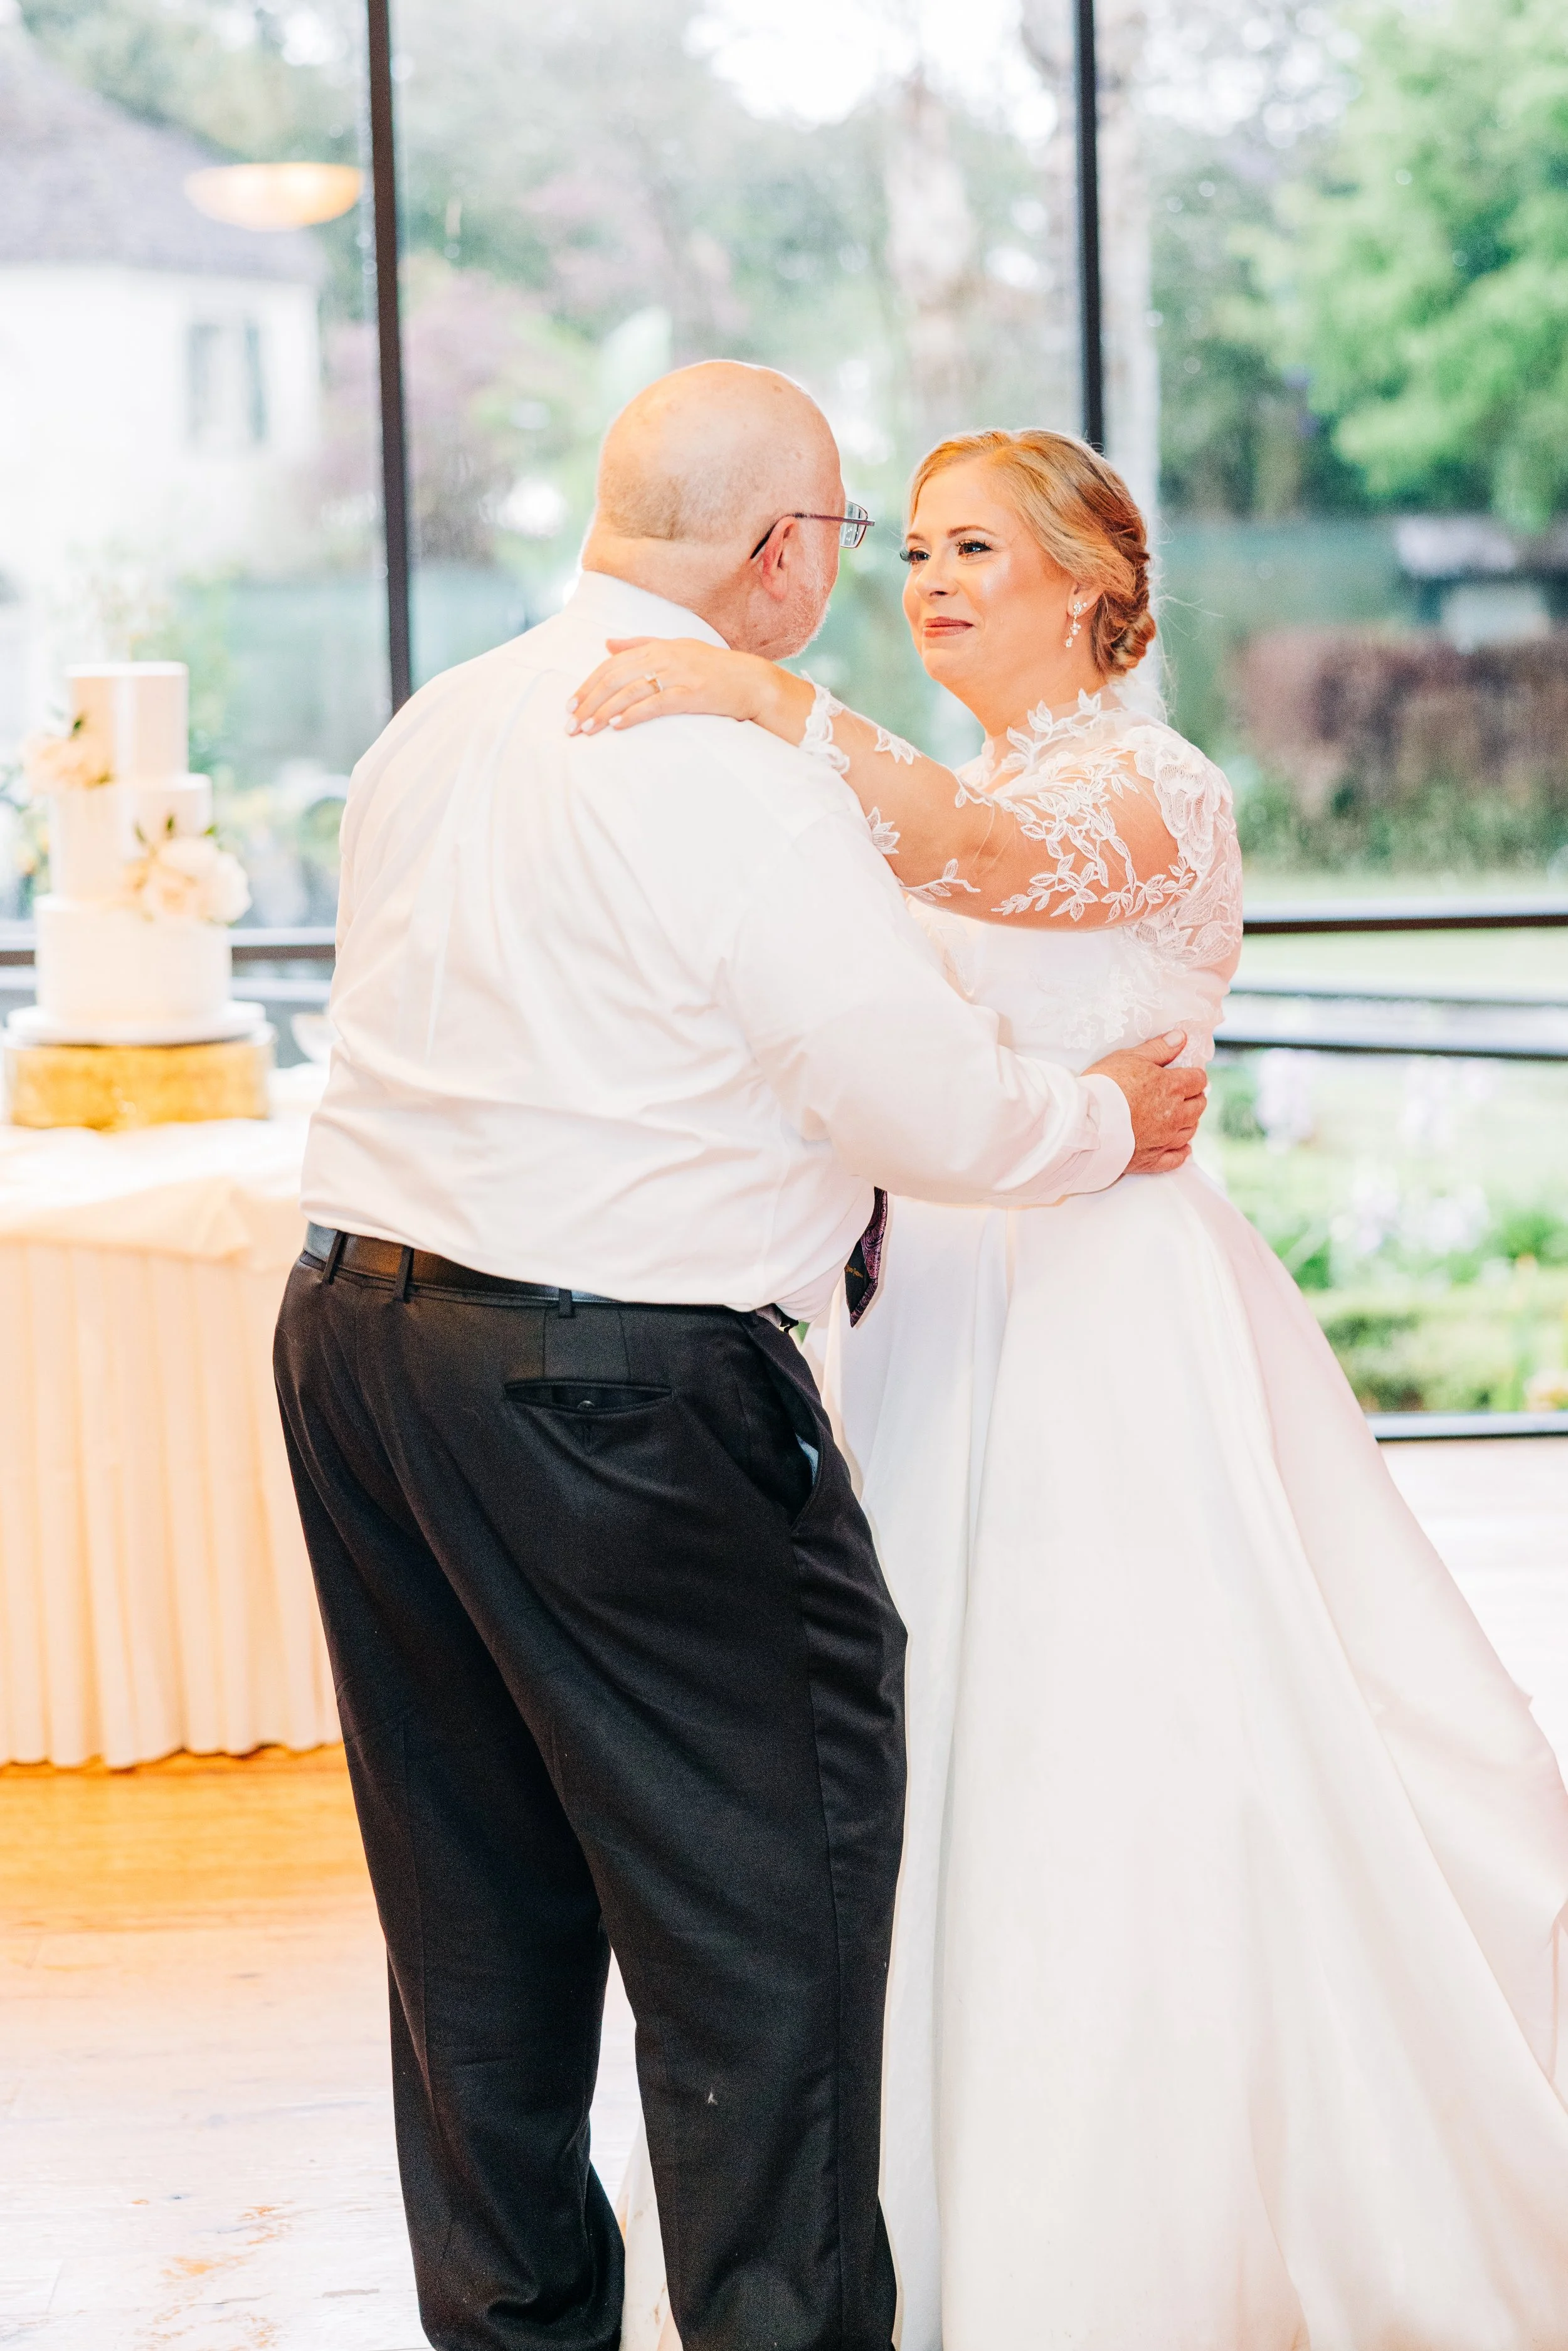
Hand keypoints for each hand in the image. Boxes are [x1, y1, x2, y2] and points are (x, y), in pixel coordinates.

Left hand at [567, 637, 772, 734]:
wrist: (751, 681)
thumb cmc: (712, 667)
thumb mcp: (675, 648)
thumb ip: (639, 645)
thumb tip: (606, 643)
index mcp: (657, 647)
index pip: (611, 665)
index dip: (587, 685)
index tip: (570, 705)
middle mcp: (664, 657)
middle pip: (614, 678)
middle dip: (589, 702)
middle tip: (570, 725)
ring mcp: (678, 675)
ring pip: (630, 692)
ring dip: (604, 712)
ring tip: (587, 730)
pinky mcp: (692, 694)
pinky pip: (656, 703)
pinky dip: (634, 714)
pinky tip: (617, 725)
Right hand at [1087, 1031, 1207, 1173]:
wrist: (1084, 1122)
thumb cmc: (1104, 1085)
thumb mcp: (1129, 1057)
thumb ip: (1158, 1048)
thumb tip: (1180, 1037)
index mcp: (1172, 1087)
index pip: (1198, 1080)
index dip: (1194, 1076)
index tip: (1186, 1075)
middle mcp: (1174, 1115)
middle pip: (1199, 1106)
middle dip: (1194, 1098)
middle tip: (1183, 1094)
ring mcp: (1165, 1139)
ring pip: (1190, 1130)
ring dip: (1189, 1121)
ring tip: (1179, 1116)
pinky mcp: (1152, 1159)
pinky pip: (1177, 1158)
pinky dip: (1182, 1151)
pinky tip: (1182, 1147)